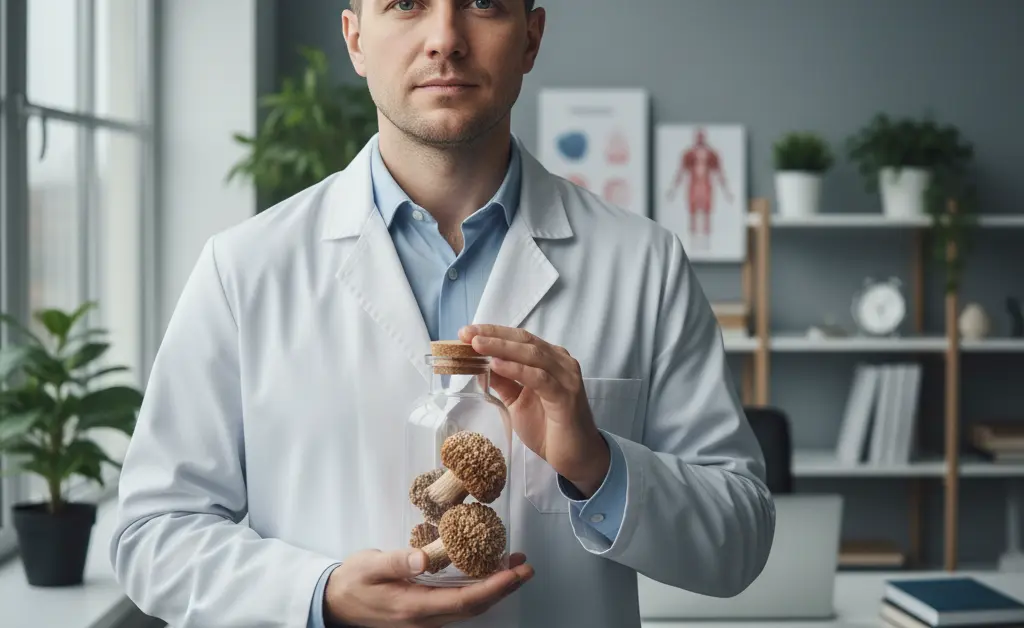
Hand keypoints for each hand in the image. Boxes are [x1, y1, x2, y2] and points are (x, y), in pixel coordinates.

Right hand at [325, 548, 532, 627]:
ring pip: (468, 609)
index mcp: (414, 607)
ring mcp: (425, 621)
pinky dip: (478, 591)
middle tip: (525, 567)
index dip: (493, 588)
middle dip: (503, 588)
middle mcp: (424, 620)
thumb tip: (425, 557)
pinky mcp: (424, 615)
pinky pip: (458, 606)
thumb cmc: (352, 582)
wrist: (333, 604)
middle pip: (474, 607)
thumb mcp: (370, 566)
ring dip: (494, 589)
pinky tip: (486, 575)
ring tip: (513, 567)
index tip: (514, 572)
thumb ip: (397, 561)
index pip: (464, 601)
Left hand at [459, 325, 609, 496]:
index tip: (466, 332)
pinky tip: (497, 365)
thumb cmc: (549, 429)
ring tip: (476, 345)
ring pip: (532, 354)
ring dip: (502, 348)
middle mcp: (560, 363)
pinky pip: (539, 378)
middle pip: (525, 341)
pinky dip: (517, 370)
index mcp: (550, 360)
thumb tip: (480, 366)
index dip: (493, 332)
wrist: (575, 457)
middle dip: (493, 335)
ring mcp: (566, 378)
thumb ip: (504, 383)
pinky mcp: (566, 396)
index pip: (520, 339)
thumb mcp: (518, 402)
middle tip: (466, 334)